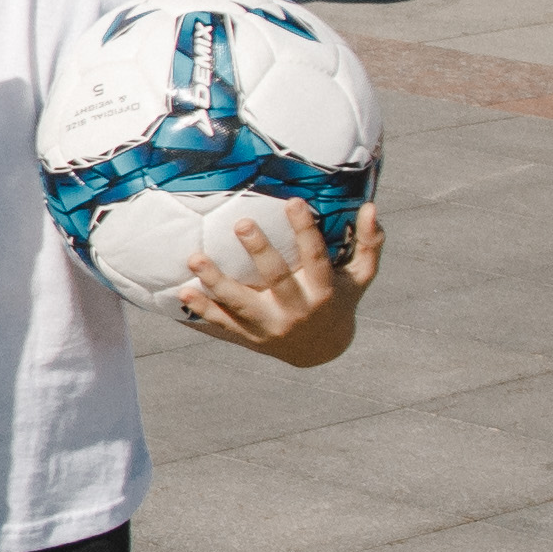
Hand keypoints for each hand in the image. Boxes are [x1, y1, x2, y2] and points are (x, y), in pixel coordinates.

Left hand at [177, 198, 375, 362]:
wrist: (321, 349)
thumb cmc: (340, 299)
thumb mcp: (360, 276)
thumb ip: (370, 243)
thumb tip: (372, 207)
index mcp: (322, 291)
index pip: (316, 257)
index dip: (305, 230)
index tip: (293, 201)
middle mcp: (296, 310)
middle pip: (276, 279)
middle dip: (259, 252)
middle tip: (242, 223)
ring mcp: (270, 327)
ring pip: (241, 305)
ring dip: (217, 283)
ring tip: (195, 258)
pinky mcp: (249, 337)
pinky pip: (221, 325)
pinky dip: (201, 312)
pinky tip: (180, 293)